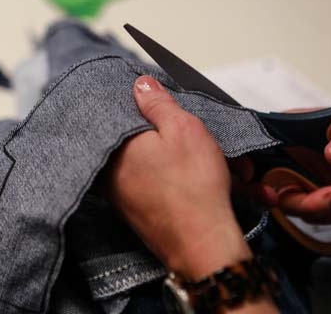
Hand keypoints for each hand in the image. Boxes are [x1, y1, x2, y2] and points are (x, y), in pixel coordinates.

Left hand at [106, 75, 251, 279]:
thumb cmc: (193, 188)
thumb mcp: (183, 129)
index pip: (121, 114)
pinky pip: (159, 186)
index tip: (165, 108)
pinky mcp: (136, 212)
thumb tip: (140, 85)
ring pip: (154, 165)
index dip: (146, 108)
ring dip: (185, 162)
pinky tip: (210, 183)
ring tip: (219, 166)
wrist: (202, 246)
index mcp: (116, 147)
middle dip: (176, 139)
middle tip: (204, 142)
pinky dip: (181, 182)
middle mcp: (110, 172)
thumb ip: (158, 103)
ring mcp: (121, 195)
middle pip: (140, 141)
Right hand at [250, 110, 330, 223]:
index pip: (252, 147)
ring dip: (312, 208)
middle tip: (319, 199)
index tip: (259, 182)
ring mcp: (296, 176)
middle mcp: (285, 154)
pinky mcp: (309, 194)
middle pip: (263, 181)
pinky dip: (325, 215)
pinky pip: (306, 214)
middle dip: (283, 197)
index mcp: (287, 130)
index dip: (245, 165)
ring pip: (285, 202)